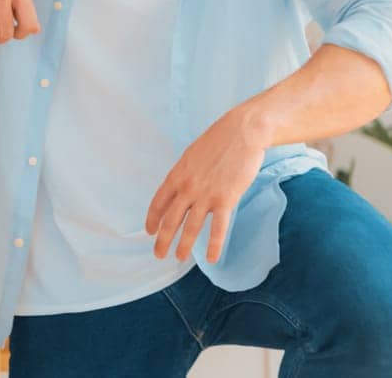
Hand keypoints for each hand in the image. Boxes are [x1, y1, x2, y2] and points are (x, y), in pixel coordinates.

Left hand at [144, 109, 268, 263]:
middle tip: (158, 254)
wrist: (242, 133)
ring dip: (184, 246)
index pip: (158, 203)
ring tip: (178, 258)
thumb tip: (180, 188)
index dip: (152, 219)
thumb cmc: (218, 141)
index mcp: (176, 175)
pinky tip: (212, 259)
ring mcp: (205, 195)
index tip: (149, 231)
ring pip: (191, 227)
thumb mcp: (192, 156)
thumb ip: (185, 174)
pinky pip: (218, 228)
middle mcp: (187, 187)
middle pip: (170, 219)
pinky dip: (214, 245)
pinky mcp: (226, 199)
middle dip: (162, 239)